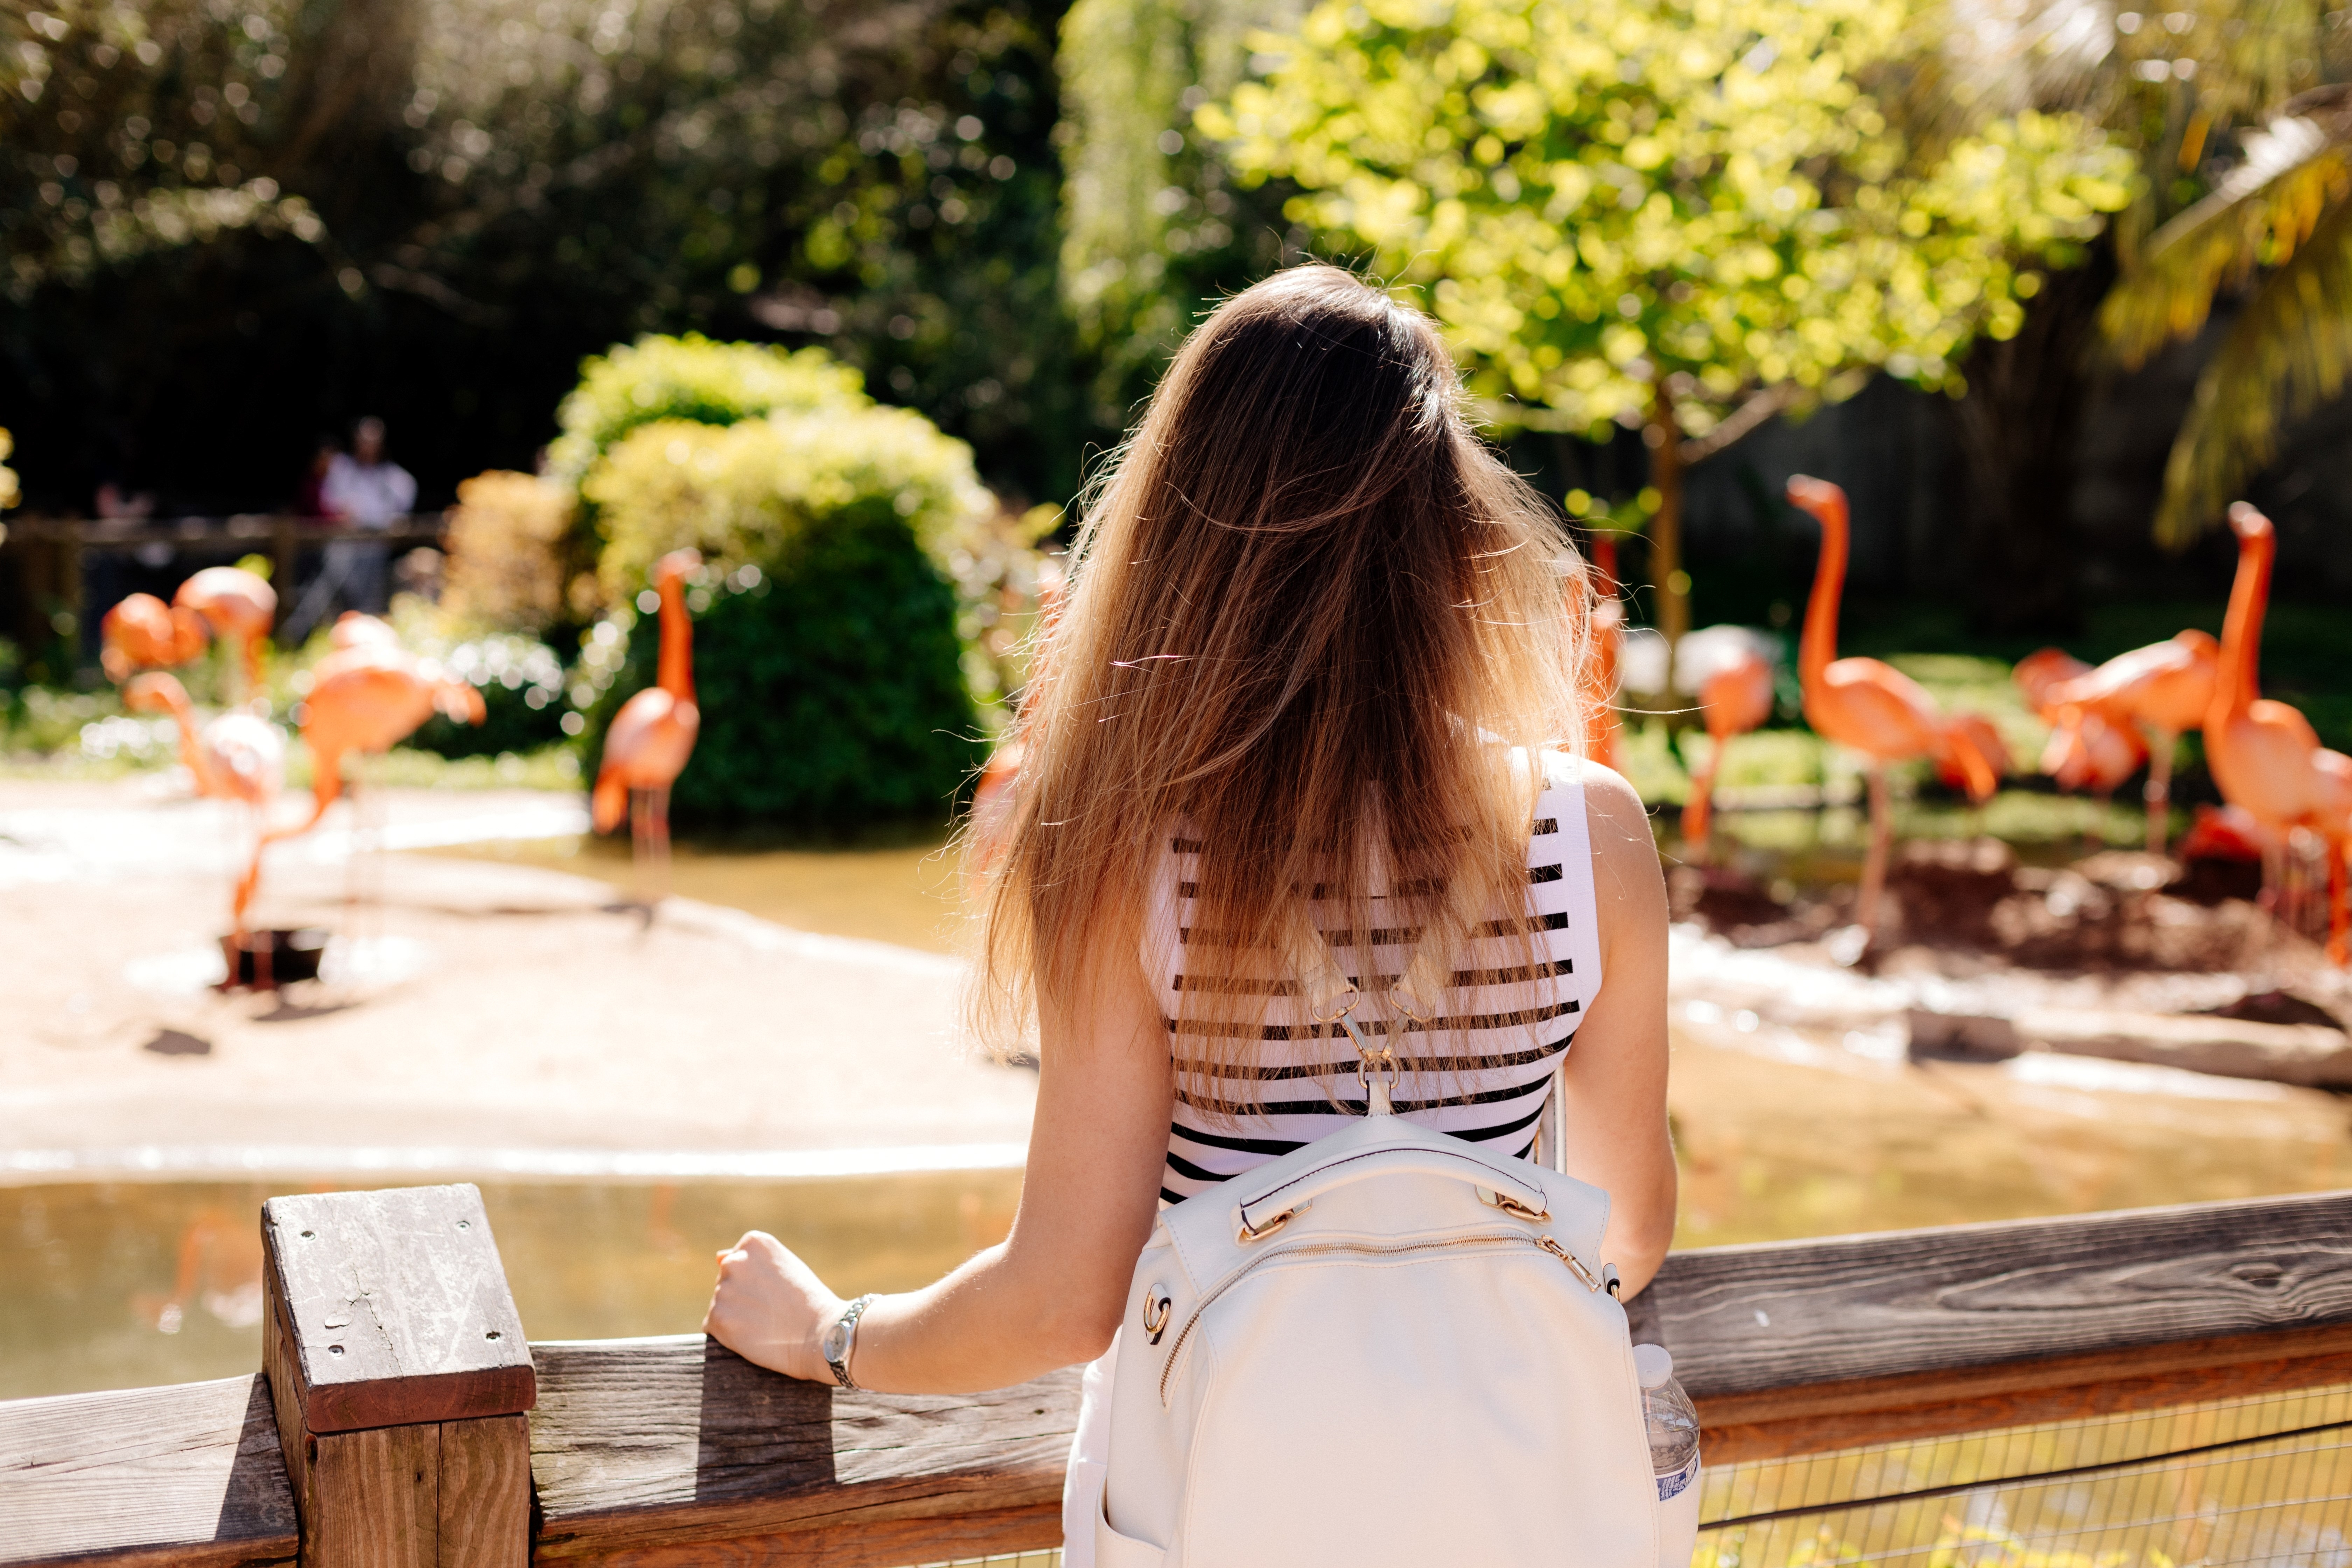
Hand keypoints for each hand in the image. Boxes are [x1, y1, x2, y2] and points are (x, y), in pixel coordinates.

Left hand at [704, 1230, 844, 1382]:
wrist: (820, 1333)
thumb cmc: (808, 1301)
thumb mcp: (785, 1266)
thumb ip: (752, 1260)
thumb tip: (718, 1257)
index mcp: (753, 1242)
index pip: (739, 1261)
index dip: (757, 1282)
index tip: (776, 1292)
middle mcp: (733, 1261)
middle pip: (727, 1282)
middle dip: (743, 1297)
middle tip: (771, 1311)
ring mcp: (723, 1289)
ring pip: (721, 1305)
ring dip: (736, 1316)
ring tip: (765, 1324)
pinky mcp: (716, 1317)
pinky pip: (713, 1326)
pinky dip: (728, 1334)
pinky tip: (753, 1336)